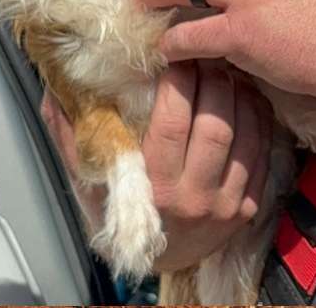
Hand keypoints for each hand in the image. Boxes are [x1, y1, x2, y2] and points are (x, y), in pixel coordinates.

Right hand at [40, 60, 272, 273]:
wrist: (158, 261)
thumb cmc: (118, 212)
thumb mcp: (88, 177)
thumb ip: (70, 133)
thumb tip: (53, 86)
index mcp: (152, 186)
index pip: (171, 123)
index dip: (177, 82)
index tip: (173, 55)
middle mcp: (192, 198)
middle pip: (213, 125)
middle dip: (211, 80)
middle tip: (203, 55)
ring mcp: (225, 205)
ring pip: (243, 136)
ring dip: (238, 94)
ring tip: (224, 70)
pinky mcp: (248, 208)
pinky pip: (262, 154)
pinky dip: (257, 119)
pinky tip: (245, 97)